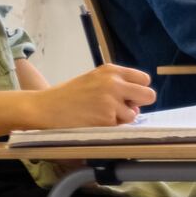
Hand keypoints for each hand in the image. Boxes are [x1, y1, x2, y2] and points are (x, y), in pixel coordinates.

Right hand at [28, 65, 154, 128]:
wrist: (46, 107)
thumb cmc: (68, 95)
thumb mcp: (93, 80)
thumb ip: (116, 85)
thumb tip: (137, 103)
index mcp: (111, 70)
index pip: (144, 79)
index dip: (138, 90)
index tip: (128, 96)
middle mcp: (114, 83)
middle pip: (149, 95)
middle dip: (139, 104)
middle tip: (123, 108)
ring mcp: (111, 100)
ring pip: (134, 114)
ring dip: (121, 118)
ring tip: (99, 114)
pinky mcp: (107, 118)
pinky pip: (120, 125)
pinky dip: (110, 126)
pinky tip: (94, 120)